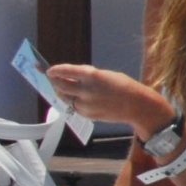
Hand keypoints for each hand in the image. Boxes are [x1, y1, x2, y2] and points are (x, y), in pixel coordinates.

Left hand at [45, 64, 160, 130]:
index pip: (66, 71)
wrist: (136, 106)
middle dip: (54, 82)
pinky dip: (71, 102)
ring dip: (61, 92)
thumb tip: (71, 78)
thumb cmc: (123, 86)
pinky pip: (73, 107)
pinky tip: (74, 98)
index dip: (55, 71)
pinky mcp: (87, 115)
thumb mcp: (105, 75)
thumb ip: (87, 77)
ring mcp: (85, 104)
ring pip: (65, 98)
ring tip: (61, 88)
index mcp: (92, 76)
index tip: (49, 70)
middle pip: (61, 86)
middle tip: (51, 79)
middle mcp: (86, 90)